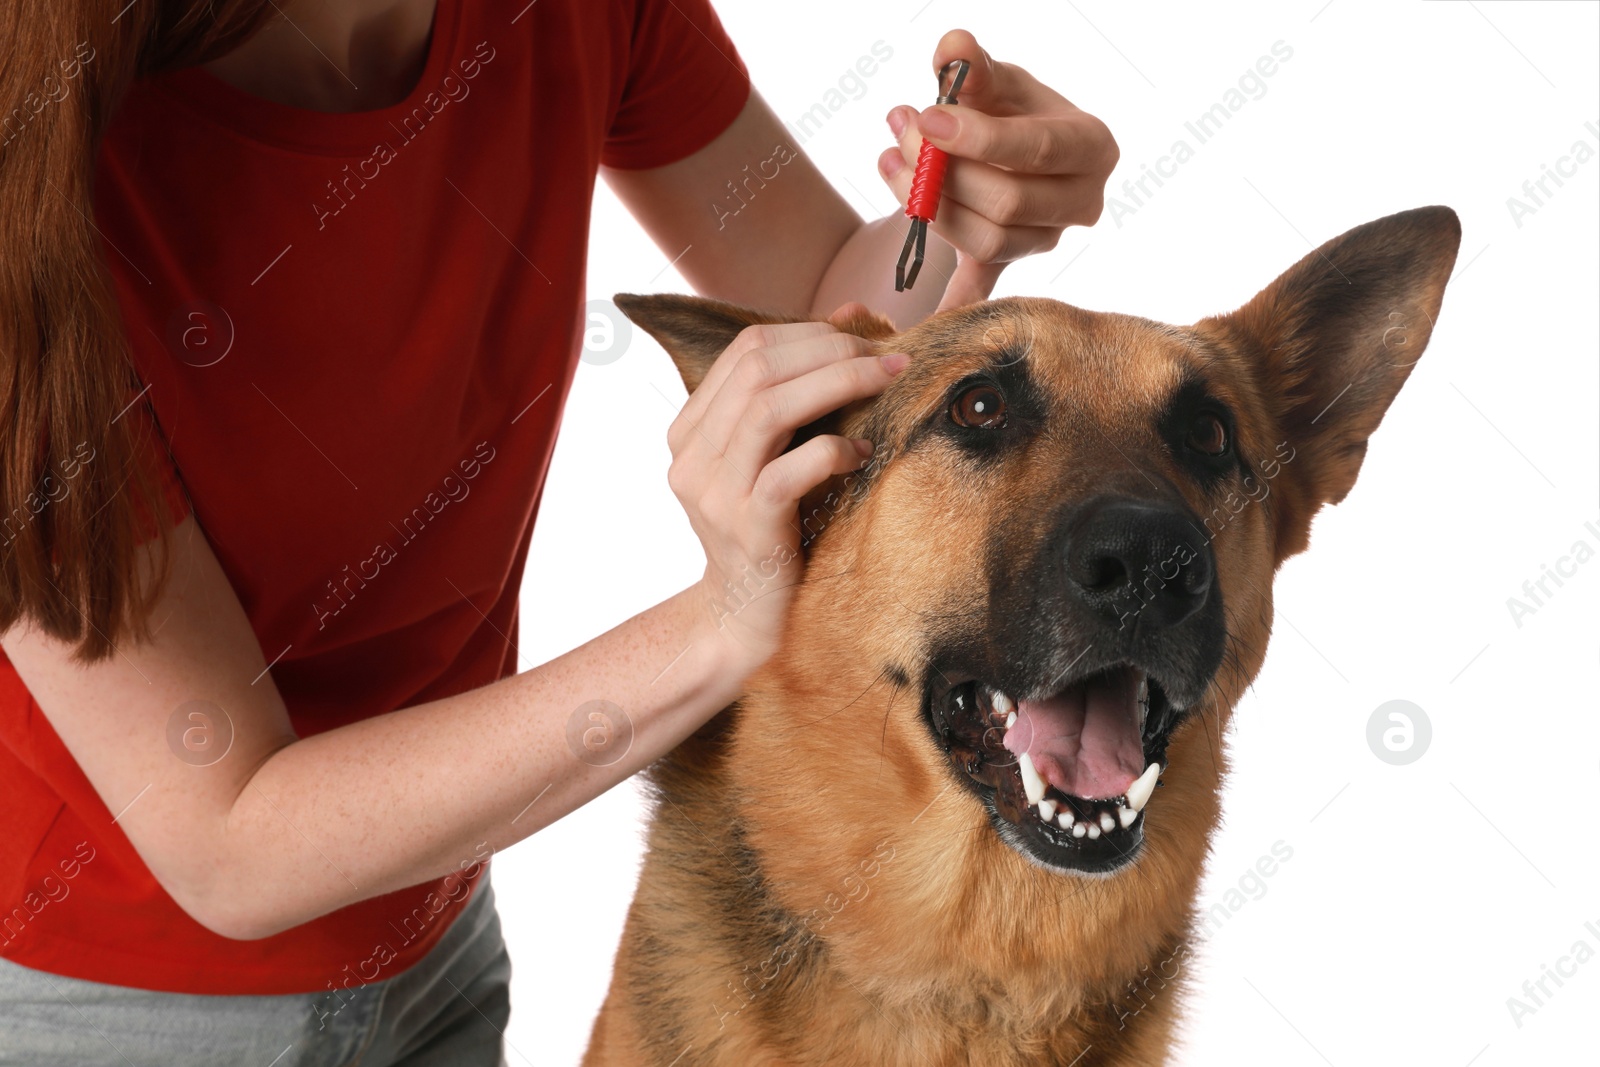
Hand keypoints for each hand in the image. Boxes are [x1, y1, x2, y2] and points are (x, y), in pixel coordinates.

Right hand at [668, 307, 907, 674]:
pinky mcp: (747, 528)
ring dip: (839, 384)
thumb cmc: (774, 530)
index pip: (746, 349)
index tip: (866, 338)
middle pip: (757, 368)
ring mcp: (714, 493)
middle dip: (832, 351)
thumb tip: (848, 314)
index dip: (811, 333)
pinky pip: (789, 469)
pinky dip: (832, 450)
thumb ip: (800, 390)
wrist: (745, 618)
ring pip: (769, 408)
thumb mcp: (777, 455)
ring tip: (888, 382)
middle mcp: (691, 456)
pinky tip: (862, 454)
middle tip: (889, 356)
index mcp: (690, 429)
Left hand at [879, 29, 1118, 310]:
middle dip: (945, 172)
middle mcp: (1081, 202)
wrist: (1009, 147)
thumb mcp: (996, 80)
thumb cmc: (1007, 108)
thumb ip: (974, 65)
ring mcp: (1046, 240)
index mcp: (1091, 146)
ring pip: (986, 240)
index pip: (1038, 149)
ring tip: (890, 159)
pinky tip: (923, 316)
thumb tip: (953, 49)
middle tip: (900, 133)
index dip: (979, 137)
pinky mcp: (1011, 265)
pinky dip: (955, 304)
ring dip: (928, 205)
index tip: (928, 117)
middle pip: (1009, 203)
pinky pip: (982, 289)